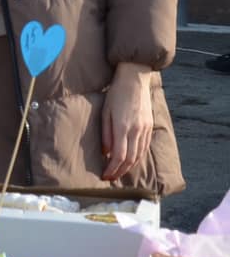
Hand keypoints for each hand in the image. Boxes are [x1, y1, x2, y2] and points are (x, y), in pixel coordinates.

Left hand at [100, 64, 152, 181]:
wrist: (135, 79)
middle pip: (130, 159)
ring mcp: (146, 129)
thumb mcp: (105, 112)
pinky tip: (131, 161)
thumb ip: (106, 133)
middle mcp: (136, 130)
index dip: (112, 169)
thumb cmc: (115, 94)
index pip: (119, 156)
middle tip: (110, 178)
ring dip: (129, 166)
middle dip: (120, 171)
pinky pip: (144, 147)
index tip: (105, 176)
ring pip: (139, 155)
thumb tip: (106, 153)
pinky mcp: (150, 126)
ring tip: (119, 172)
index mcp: (123, 127)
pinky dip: (138, 157)